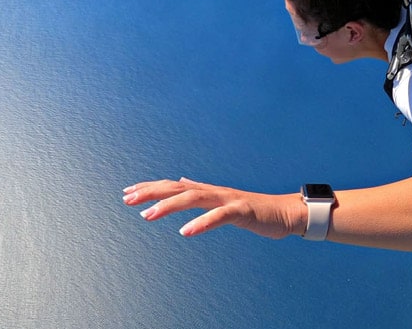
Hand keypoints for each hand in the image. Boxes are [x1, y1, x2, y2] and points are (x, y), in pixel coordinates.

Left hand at [122, 177, 301, 238]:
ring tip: (147, 216)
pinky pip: (219, 216)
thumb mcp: (221, 201)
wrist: (284, 213)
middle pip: (176, 187)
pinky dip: (201, 223)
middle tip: (127, 199)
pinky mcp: (241, 210)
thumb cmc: (252, 209)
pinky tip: (185, 232)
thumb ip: (200, 191)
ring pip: (192, 198)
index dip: (150, 187)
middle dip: (150, 192)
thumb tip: (182, 179)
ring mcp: (227, 198)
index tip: (127, 192)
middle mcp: (212, 191)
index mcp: (206, 191)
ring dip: (168, 206)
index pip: (172, 185)